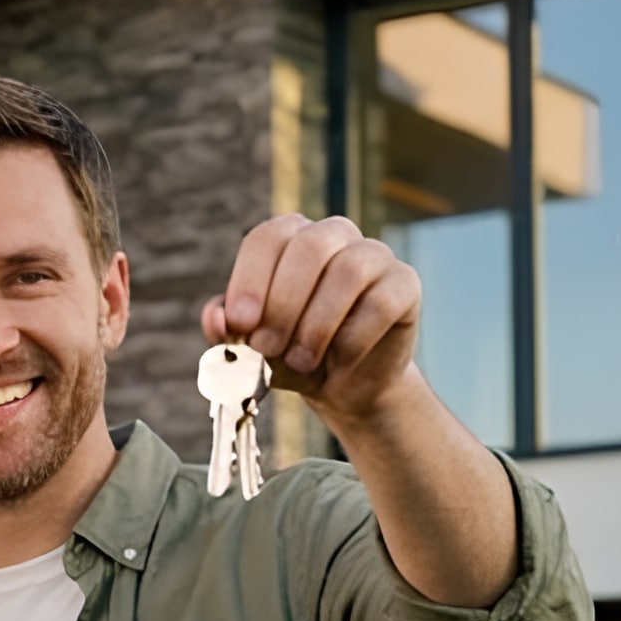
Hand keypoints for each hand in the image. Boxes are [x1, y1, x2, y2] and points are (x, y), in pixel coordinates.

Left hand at [199, 214, 429, 443]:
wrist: (345, 385)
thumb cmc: (293, 356)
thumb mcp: (252, 349)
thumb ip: (229, 331)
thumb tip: (216, 318)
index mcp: (291, 239)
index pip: (267, 238)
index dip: (250, 279)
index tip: (241, 324)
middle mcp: (334, 235)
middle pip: (309, 247)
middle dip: (284, 304)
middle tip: (268, 348)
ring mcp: (373, 255)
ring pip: (348, 271)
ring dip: (317, 323)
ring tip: (301, 360)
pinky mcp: (405, 284)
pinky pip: (381, 301)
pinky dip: (354, 337)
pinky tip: (340, 360)